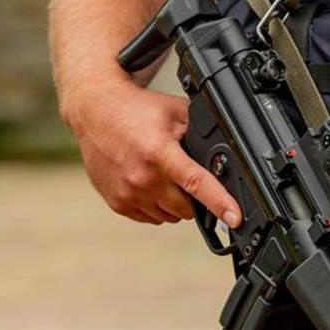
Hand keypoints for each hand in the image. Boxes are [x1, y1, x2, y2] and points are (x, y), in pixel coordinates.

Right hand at [65, 77, 242, 226]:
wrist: (95, 112)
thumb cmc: (135, 111)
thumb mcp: (175, 111)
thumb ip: (201, 131)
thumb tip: (230, 149)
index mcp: (160, 153)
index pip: (196, 183)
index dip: (220, 202)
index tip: (234, 217)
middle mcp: (143, 178)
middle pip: (186, 208)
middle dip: (191, 197)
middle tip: (182, 173)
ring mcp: (128, 193)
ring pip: (169, 216)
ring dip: (173, 203)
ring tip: (162, 176)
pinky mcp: (117, 202)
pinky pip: (150, 218)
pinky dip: (155, 207)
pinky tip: (147, 184)